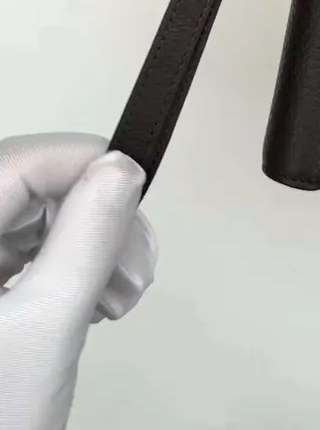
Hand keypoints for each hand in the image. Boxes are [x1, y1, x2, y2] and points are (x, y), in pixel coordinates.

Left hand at [0, 134, 156, 429]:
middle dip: (95, 213)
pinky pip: (32, 253)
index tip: (134, 186)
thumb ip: (86, 239)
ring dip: (92, 243)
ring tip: (123, 294)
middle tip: (137, 262)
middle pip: (29, 187)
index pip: (16, 162)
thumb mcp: (47, 326)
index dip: (80, 160)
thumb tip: (120, 167)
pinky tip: (101, 299)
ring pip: (36, 218)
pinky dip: (75, 267)